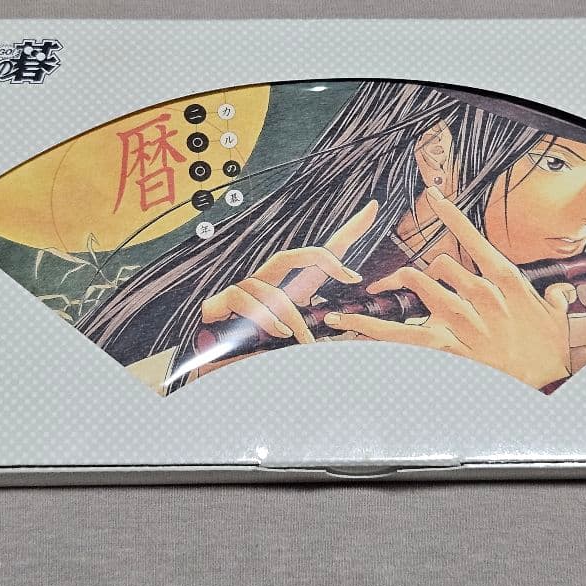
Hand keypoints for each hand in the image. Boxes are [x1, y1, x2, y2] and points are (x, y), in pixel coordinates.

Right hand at [199, 199, 378, 344]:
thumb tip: (340, 341)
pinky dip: (265, 318)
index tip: (374, 208)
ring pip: (274, 290)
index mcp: (287, 293)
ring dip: (293, 318)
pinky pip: (246, 299)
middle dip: (326, 258)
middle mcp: (264, 285)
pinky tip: (278, 333)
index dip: (346, 233)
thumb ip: (313, 340)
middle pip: (294, 255)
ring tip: (304, 342)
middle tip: (352, 276)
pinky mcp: (220, 302)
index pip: (318, 258)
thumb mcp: (294, 349)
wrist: (210, 376)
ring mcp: (241, 291)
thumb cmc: (253, 361)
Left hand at [324, 187, 575, 388]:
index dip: (452, 216)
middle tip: (410, 281)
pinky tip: (350, 320)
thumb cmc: (551, 353)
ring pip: (423, 285)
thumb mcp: (556, 321)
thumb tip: (560, 291)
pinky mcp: (450, 347)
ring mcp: (465, 320)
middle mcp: (483, 295)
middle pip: (442, 265)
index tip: (434, 197)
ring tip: (375, 289)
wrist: (548, 386)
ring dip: (403, 282)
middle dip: (425, 271)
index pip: (474, 239)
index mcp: (507, 281)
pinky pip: (404, 332)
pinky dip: (375, 327)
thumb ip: (554, 300)